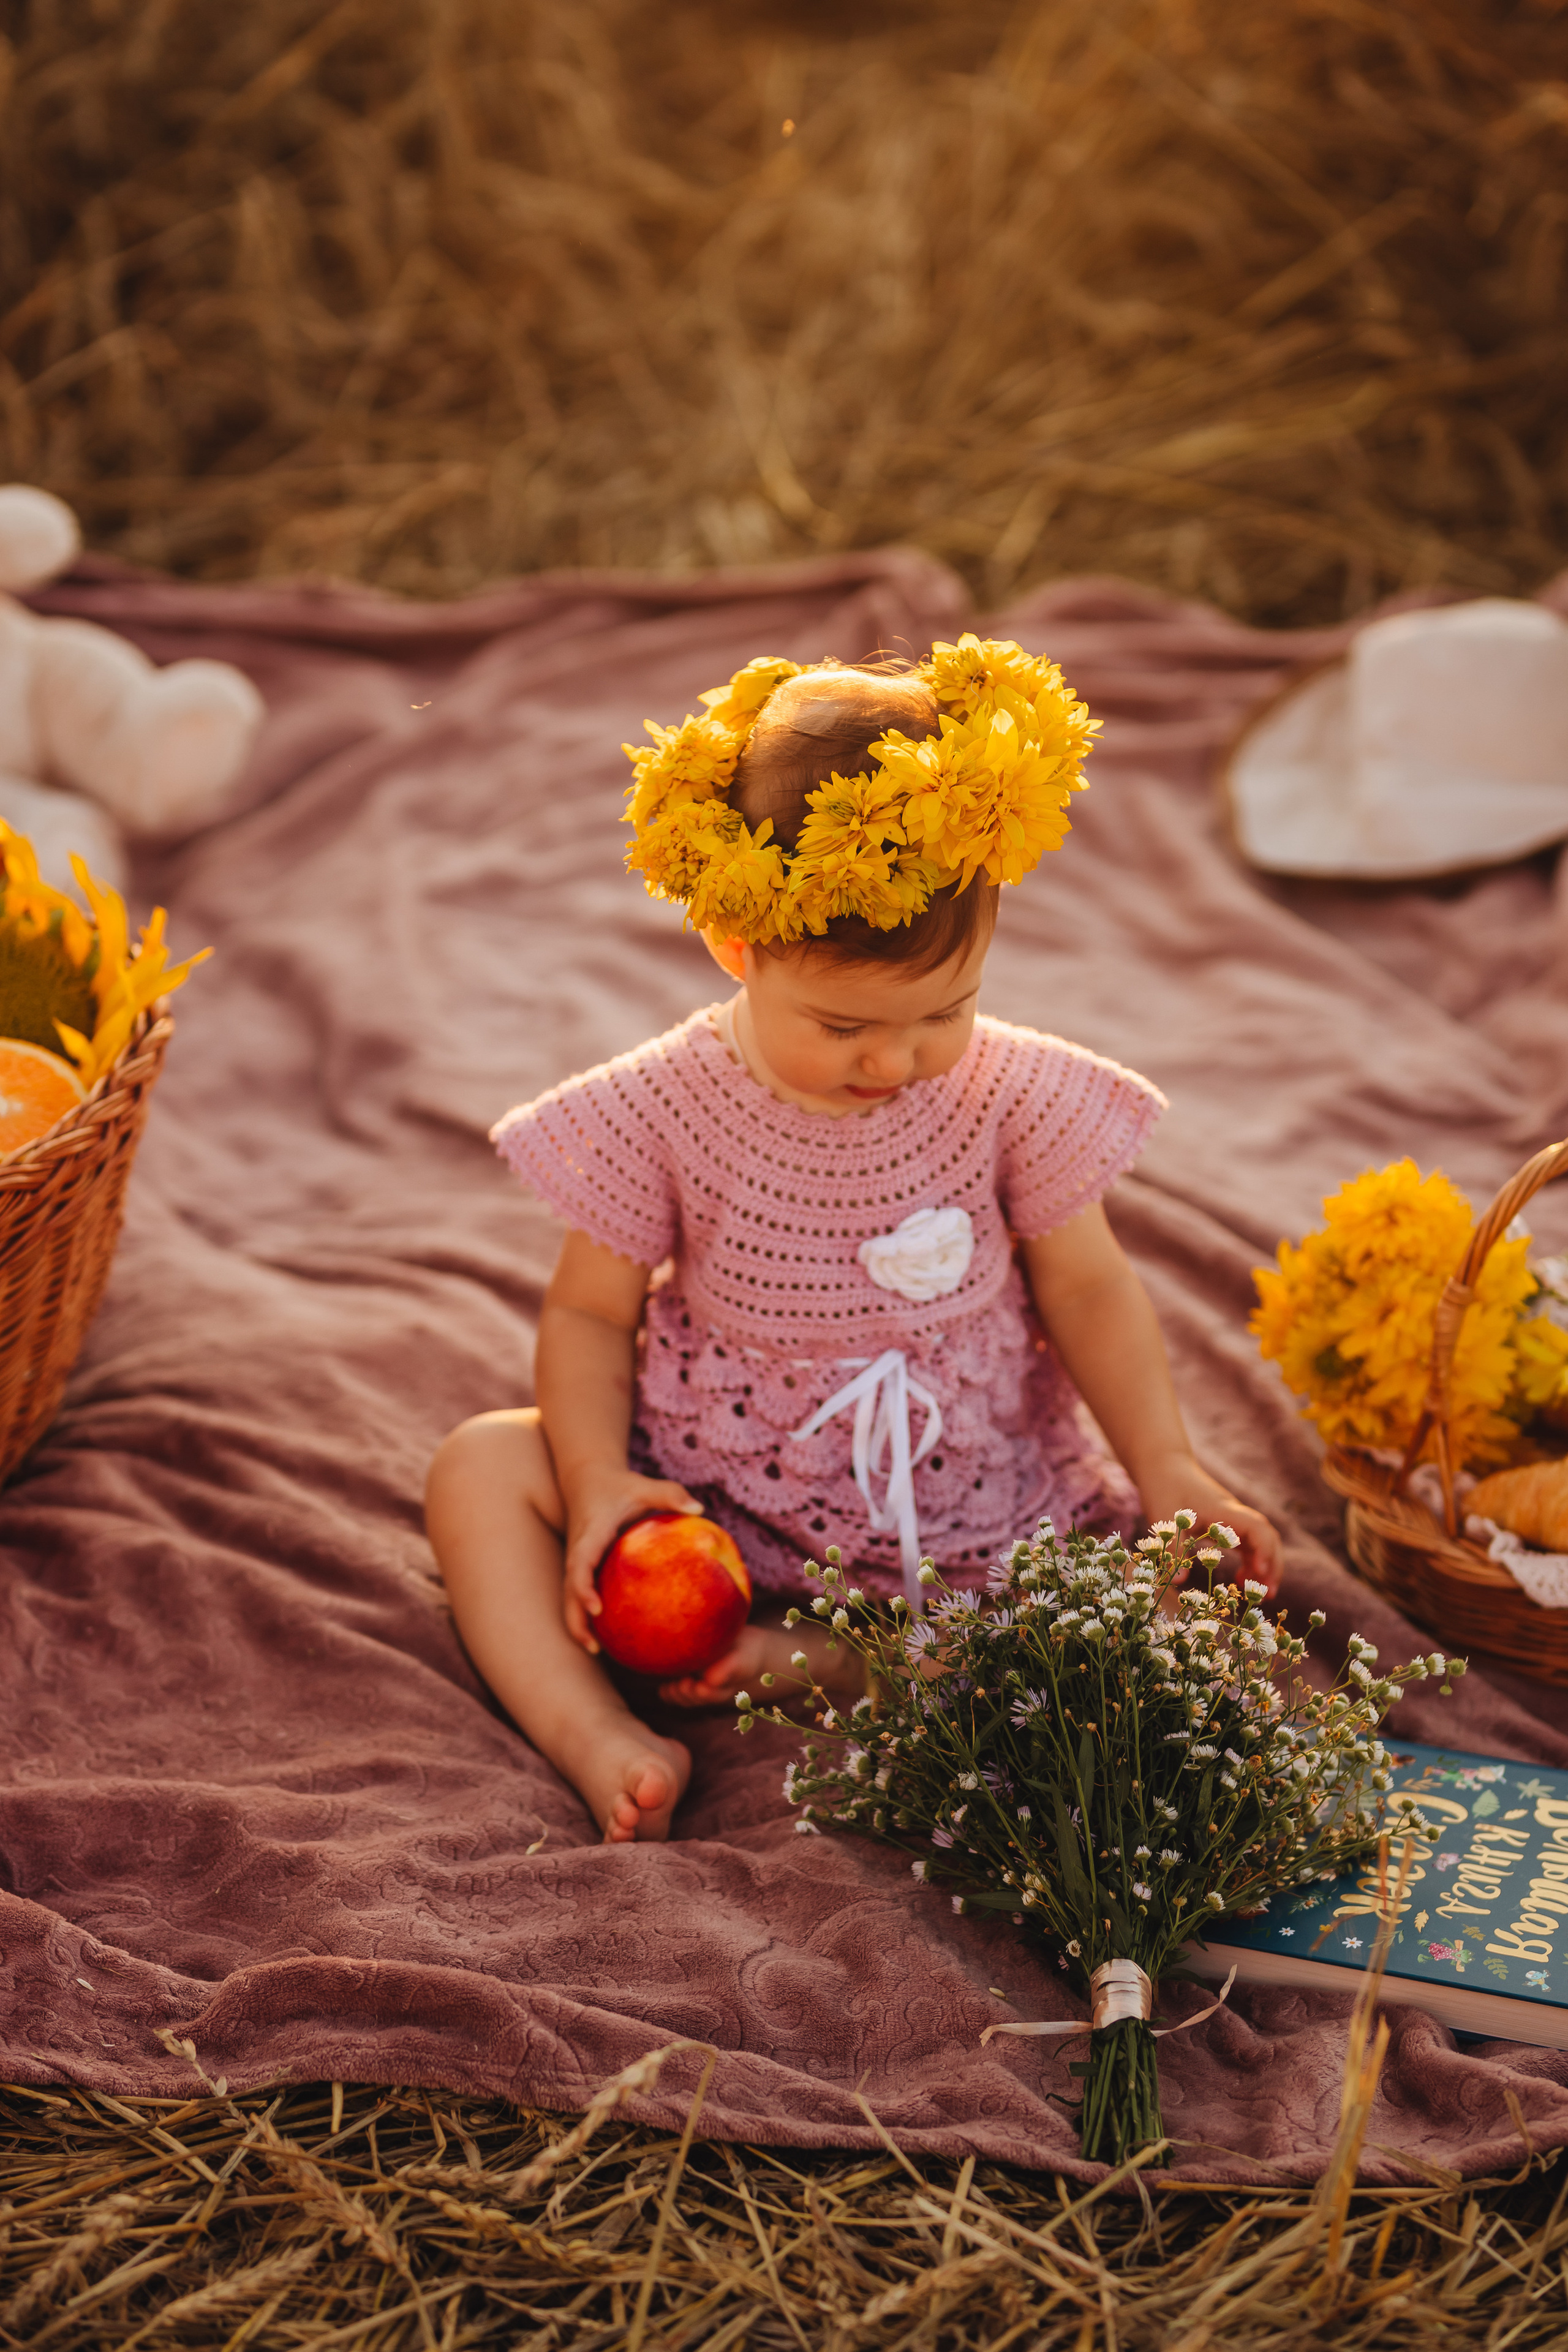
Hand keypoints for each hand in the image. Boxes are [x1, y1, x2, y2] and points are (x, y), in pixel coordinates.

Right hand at [558, 1464, 704, 1652]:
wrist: (587, 1479)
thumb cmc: (619, 1485)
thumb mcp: (643, 1485)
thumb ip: (670, 1494)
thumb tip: (700, 1509)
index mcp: (590, 1535)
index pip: (580, 1564)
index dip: (584, 1588)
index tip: (597, 1609)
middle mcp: (577, 1552)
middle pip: (568, 1591)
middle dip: (576, 1620)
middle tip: (594, 1647)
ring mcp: (575, 1561)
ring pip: (568, 1597)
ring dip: (577, 1624)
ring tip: (597, 1650)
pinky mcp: (580, 1567)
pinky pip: (578, 1593)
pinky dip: (585, 1615)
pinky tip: (608, 1634)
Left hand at [1138, 1455, 1283, 1602]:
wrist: (1165, 1467)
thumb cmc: (1164, 1489)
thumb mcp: (1164, 1519)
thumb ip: (1172, 1549)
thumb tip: (1178, 1582)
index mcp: (1223, 1510)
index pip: (1256, 1527)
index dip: (1263, 1550)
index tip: (1260, 1573)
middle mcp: (1234, 1514)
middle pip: (1267, 1537)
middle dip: (1272, 1565)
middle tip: (1268, 1595)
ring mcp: (1233, 1519)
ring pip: (1261, 1542)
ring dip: (1264, 1566)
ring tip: (1260, 1595)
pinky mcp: (1227, 1525)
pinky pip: (1248, 1544)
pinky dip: (1250, 1562)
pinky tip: (1240, 1579)